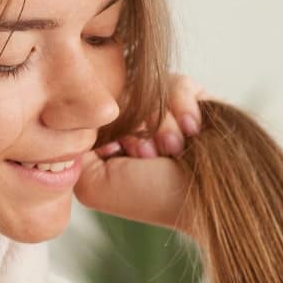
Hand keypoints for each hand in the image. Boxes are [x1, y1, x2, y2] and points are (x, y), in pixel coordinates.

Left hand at [73, 72, 210, 233]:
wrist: (209, 200)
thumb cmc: (154, 198)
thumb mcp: (94, 183)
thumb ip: (73, 151)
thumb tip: (72, 122)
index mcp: (112, 143)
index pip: (97, 110)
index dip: (112, 127)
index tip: (128, 153)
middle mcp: (138, 126)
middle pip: (123, 95)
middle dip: (139, 125)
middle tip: (153, 154)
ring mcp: (166, 113)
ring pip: (150, 89)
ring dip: (163, 120)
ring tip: (176, 147)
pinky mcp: (193, 102)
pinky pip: (178, 82)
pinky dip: (184, 107)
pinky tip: (194, 130)